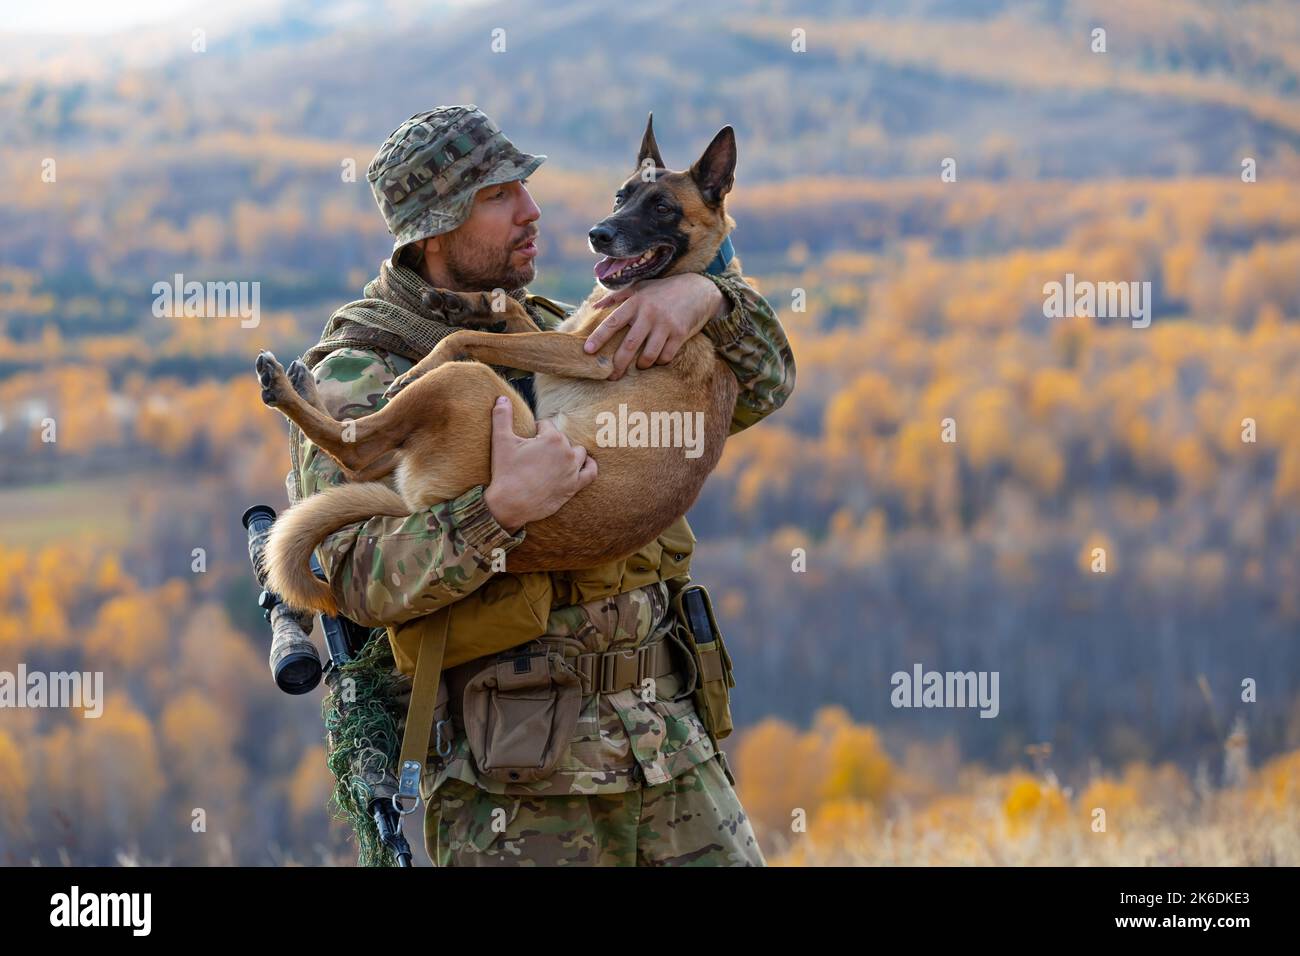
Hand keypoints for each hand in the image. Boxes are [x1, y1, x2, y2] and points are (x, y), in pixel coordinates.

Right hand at [483, 396, 596, 532]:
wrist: (510, 504)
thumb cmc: (505, 471)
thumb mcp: (501, 440)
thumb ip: (502, 416)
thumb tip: (502, 397)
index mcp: (552, 438)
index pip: (547, 425)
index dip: (536, 432)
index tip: (527, 441)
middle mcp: (567, 452)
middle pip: (562, 439)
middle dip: (550, 443)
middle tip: (535, 454)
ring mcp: (572, 470)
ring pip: (578, 453)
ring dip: (568, 453)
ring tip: (555, 459)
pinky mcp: (574, 486)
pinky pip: (590, 472)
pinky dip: (588, 466)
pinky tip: (583, 463)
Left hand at [583, 273, 727, 379]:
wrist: (698, 289)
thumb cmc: (663, 290)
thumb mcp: (640, 287)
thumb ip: (616, 297)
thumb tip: (593, 308)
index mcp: (636, 302)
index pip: (613, 322)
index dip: (599, 337)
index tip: (587, 351)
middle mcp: (649, 313)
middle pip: (629, 345)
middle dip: (618, 364)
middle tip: (610, 376)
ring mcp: (665, 324)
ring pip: (648, 355)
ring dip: (642, 365)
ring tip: (639, 366)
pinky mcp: (680, 334)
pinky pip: (666, 356)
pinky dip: (660, 361)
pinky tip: (658, 359)